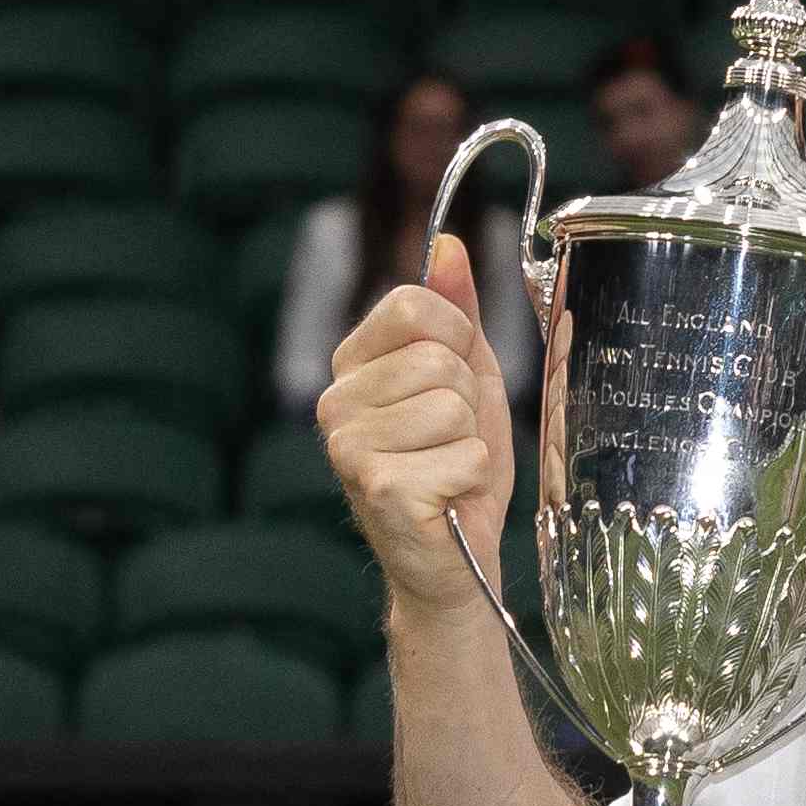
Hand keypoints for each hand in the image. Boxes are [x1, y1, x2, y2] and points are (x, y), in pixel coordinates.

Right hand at [314, 236, 515, 609]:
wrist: (457, 559)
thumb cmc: (458, 468)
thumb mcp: (467, 378)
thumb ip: (456, 312)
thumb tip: (448, 245)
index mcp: (352, 364)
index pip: (415, 304)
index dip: (457, 341)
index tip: (452, 384)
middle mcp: (335, 401)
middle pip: (437, 359)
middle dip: (467, 404)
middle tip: (450, 443)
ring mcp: (348, 446)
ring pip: (451, 406)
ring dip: (470, 443)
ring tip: (448, 469)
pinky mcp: (377, 487)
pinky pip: (462, 455)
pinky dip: (470, 479)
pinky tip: (446, 499)